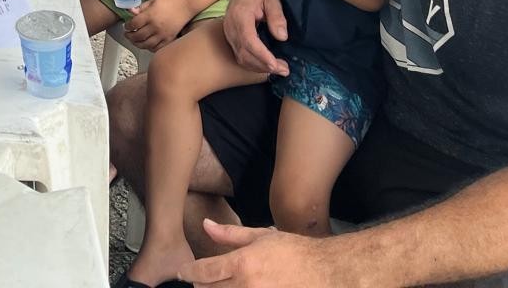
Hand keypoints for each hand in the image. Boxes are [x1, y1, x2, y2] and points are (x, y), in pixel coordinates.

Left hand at [125, 0, 191, 52]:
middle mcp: (155, 27)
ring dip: (137, 44)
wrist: (185, 6)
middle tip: (127, 35)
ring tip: (134, 40)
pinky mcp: (169, 39)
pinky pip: (156, 48)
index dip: (127, 26)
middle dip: (130, 36)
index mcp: (150, 16)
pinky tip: (146, 44)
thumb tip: (129, 12)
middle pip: (138, 36)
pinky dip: (149, 48)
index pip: (134, 24)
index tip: (126, 26)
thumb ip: (140, 8)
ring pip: (146, 44)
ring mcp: (163, 34)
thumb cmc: (169, 2)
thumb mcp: (152, 1)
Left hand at [179, 219, 331, 286]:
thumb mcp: (261, 236)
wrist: (326, 272)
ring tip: (216, 285)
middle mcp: (246, 286)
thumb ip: (230, 234)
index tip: (182, 272)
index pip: (204, 271)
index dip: (188, 272)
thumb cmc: (294, 252)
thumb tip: (206, 225)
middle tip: (201, 280)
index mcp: (242, 264)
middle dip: (201, 285)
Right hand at [222, 0, 288, 75]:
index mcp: (240, 16)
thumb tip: (282, 37)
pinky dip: (254, 64)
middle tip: (285, 70)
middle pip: (245, 53)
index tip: (276, 64)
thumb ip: (277, 16)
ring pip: (241, 58)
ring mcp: (229, 34)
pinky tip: (267, 65)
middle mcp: (231, 28)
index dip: (262, 55)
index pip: (248, 40)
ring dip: (260, 67)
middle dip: (264, 65)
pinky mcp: (231, 39)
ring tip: (279, 69)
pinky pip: (240, 56)